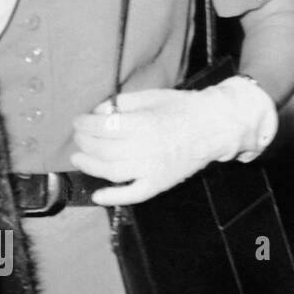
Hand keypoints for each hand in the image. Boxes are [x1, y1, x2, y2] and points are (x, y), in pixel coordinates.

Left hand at [72, 79, 277, 205]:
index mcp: (145, 124)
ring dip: (90, 166)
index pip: (104, 128)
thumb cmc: (181, 108)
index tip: (78, 121)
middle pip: (104, 150)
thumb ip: (121, 104)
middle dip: (84, 142)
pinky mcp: (161, 183)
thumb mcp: (150, 96)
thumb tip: (96, 113)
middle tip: (78, 136)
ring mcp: (154, 169)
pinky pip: (134, 194)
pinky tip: (97, 196)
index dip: (85, 125)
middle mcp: (148, 149)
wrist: (215, 126)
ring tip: (78, 158)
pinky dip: (113, 197)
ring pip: (112, 172)